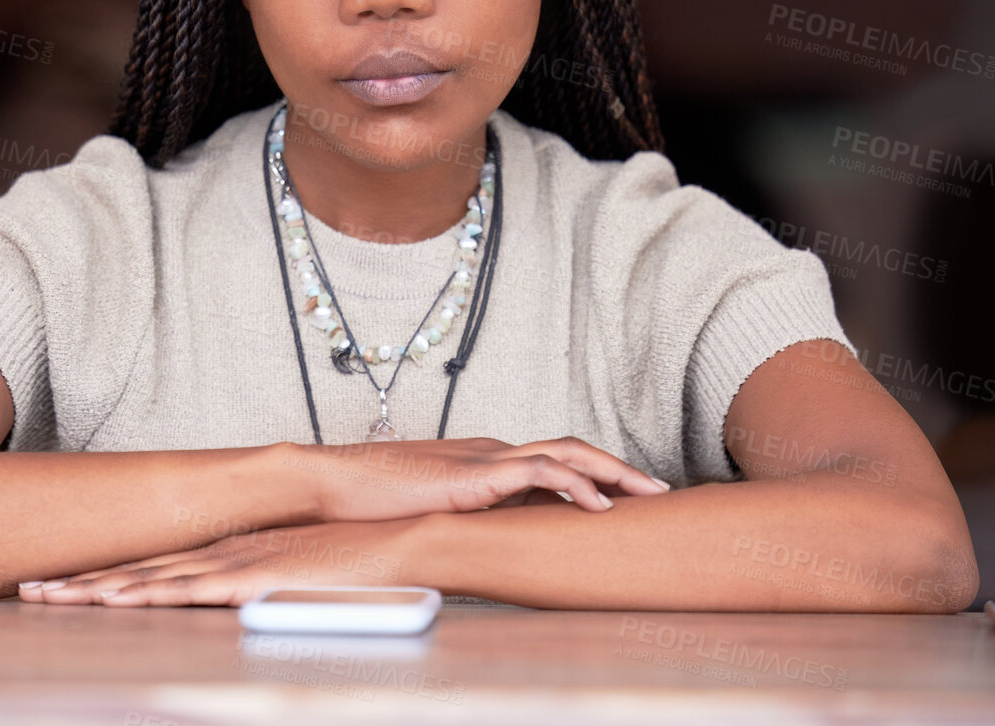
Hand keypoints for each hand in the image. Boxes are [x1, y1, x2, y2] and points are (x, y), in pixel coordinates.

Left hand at [17, 520, 412, 606]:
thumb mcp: (299, 580)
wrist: (399, 542)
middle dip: (79, 582)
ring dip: (97, 590)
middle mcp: (223, 555)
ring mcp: (236, 565)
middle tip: (27, 591)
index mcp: (230, 555)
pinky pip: (191, 590)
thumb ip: (267, 591)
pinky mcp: (252, 580)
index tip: (60, 586)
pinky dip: (150, 594)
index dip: (103, 578)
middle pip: (138, 572)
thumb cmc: (357, 566)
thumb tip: (243, 608)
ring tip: (48, 598)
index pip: (154, 569)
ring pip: (151, 580)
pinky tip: (117, 599)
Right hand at [286, 436, 669, 522]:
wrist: (335, 484)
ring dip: (613, 471)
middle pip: (571, 449)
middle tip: (659, 491)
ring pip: (567, 452)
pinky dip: (576, 485)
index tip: (629, 497)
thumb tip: (494, 545)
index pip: (552, 459)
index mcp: (484, 460)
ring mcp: (486, 458)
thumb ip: (468, 520)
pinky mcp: (476, 474)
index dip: (594, 475)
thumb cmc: (373, 503)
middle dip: (619, 468)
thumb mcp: (433, 514)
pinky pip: (538, 472)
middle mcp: (492, 451)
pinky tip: (600, 506)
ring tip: (648, 494)